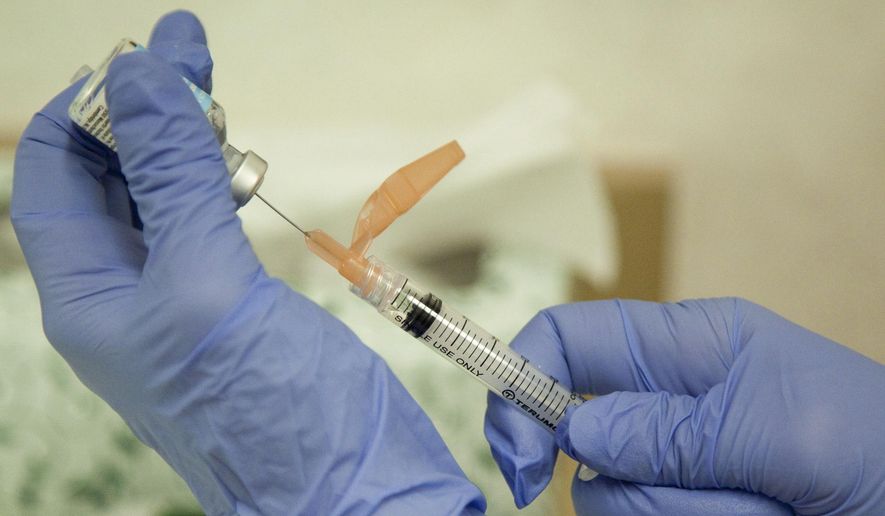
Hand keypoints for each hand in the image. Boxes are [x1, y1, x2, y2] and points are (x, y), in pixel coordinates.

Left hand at [12, 11, 483, 514]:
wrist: (347, 485)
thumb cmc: (266, 408)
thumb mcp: (207, 283)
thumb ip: (174, 180)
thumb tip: (142, 78)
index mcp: (88, 298)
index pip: (53, 180)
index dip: (83, 112)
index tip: (136, 62)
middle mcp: (123, 295)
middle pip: (107, 179)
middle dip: (139, 115)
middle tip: (189, 61)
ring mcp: (180, 297)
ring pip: (160, 196)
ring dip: (183, 144)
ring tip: (218, 107)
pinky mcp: (232, 300)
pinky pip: (205, 222)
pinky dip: (219, 181)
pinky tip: (240, 163)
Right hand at [485, 298, 884, 513]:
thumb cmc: (874, 445)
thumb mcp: (779, 431)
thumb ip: (673, 432)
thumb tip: (577, 435)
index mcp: (685, 346)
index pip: (571, 338)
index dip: (524, 378)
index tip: (520, 453)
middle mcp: (668, 402)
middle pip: (582, 440)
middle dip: (634, 482)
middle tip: (694, 499)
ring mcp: (676, 463)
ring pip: (613, 500)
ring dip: (684, 515)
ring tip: (761, 508)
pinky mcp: (685, 507)